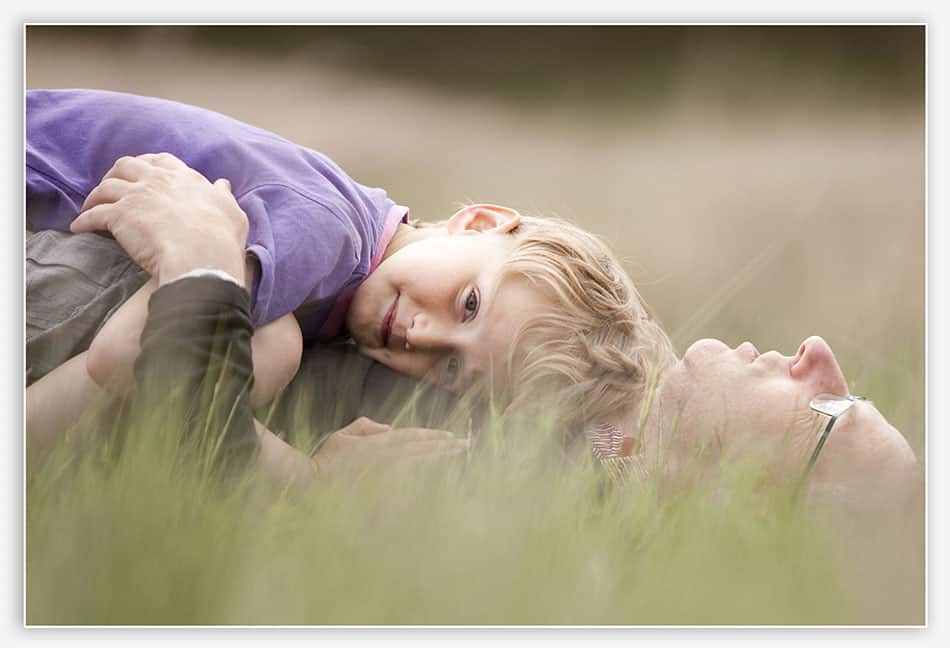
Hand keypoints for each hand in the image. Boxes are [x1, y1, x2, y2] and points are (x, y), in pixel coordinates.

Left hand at [71, 153, 248, 285]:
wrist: (202, 256)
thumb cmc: (221, 237)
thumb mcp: (232, 211)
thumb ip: (224, 195)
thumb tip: (223, 184)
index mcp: (183, 177)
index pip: (161, 161)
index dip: (148, 165)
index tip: (143, 173)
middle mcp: (157, 180)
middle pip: (126, 166)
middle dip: (116, 174)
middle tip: (112, 186)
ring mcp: (136, 196)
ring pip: (106, 187)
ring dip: (95, 196)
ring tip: (91, 206)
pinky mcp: (119, 216)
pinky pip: (94, 215)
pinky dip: (84, 220)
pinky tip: (79, 228)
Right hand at [312, 416, 468, 476]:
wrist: (310, 485)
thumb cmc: (323, 460)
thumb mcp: (342, 436)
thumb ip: (365, 428)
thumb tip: (388, 428)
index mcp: (378, 442)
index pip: (413, 436)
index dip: (434, 436)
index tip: (451, 437)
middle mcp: (386, 455)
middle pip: (423, 448)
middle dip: (447, 446)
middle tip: (466, 445)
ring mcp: (387, 474)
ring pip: (423, 464)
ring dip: (443, 459)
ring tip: (460, 455)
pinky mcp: (384, 492)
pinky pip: (413, 486)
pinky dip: (428, 481)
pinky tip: (441, 478)